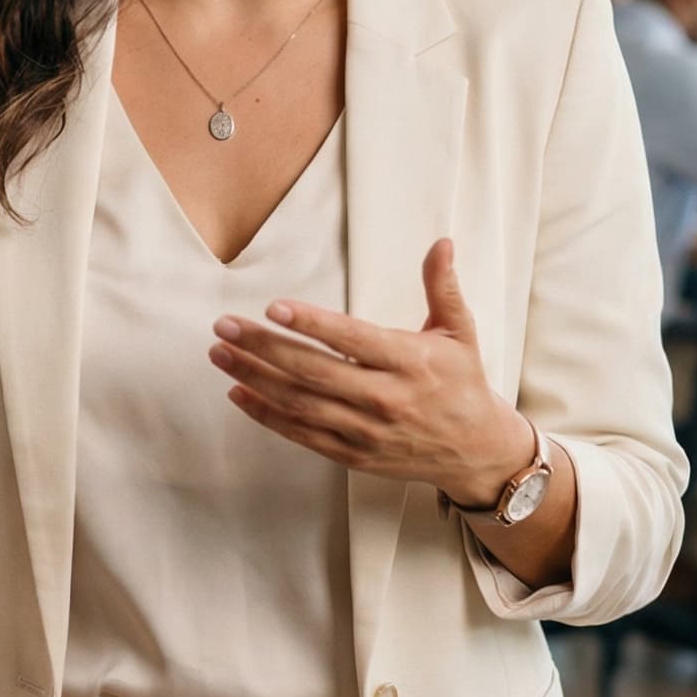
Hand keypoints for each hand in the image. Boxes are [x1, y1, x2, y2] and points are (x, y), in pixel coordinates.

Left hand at [209, 237, 536, 510]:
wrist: (476, 451)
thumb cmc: (463, 383)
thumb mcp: (460, 332)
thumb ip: (442, 287)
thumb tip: (442, 243)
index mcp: (410, 362)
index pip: (352, 339)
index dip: (312, 323)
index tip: (275, 307)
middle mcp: (385, 398)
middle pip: (314, 371)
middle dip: (264, 347)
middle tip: (226, 325)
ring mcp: (366, 430)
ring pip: (300, 403)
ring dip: (254, 378)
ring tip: (220, 354)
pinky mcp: (353, 454)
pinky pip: (302, 434)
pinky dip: (267, 415)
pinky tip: (239, 393)